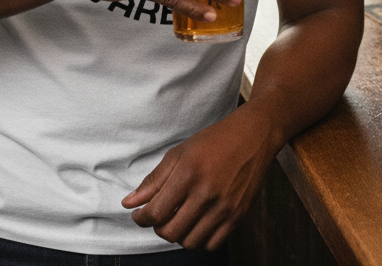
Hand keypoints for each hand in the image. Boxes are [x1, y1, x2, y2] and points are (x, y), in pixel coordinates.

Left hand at [122, 103, 277, 249]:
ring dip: (179, 235)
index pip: (156, 212)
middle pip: (170, 232)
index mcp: (188, 173)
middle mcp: (207, 192)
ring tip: (179, 218)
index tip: (139, 214)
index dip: (141, 218)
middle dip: (158, 228)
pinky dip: (200, 239)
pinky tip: (198, 222)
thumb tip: (128, 203)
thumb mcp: (180, 153)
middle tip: (160, 215)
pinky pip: (211, 244)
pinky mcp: (238, 215)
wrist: (253, 136)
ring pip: (190, 242)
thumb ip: (154, 180)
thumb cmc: (214, 141)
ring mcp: (224, 206)